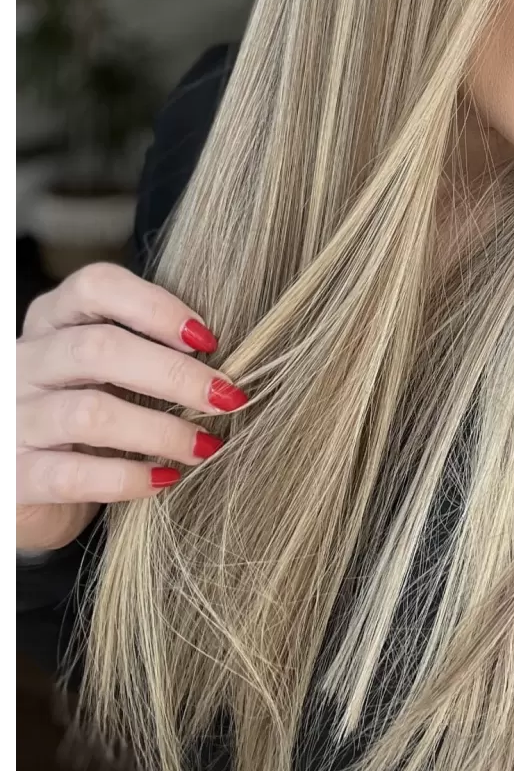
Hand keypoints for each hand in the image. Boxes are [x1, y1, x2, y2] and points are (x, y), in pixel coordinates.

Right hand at [17, 261, 247, 552]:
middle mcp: (24, 360)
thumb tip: (234, 353)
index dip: (156, 306)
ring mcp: (13, 417)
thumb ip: (150, 349)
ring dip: (161, 430)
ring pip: (89, 413)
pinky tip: (166, 479)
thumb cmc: (85, 410)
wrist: (25, 484)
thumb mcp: (107, 369)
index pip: (96, 286)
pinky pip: (73, 474)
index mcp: (52, 318)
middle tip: (226, 396)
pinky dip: (128, 478)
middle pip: (98, 348)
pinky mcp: (13, 476)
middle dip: (174, 373)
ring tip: (206, 445)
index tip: (208, 338)